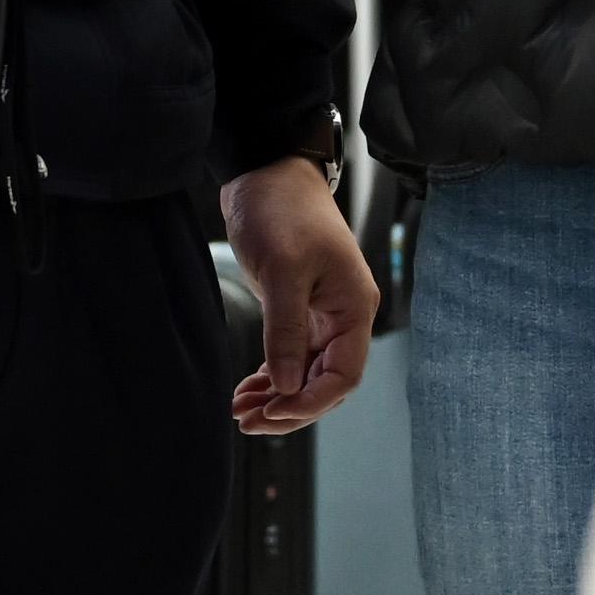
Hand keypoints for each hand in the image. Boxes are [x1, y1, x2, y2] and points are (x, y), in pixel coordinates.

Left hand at [219, 154, 377, 431]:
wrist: (266, 173)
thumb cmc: (282, 211)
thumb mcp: (283, 270)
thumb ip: (286, 331)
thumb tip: (288, 386)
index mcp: (353, 307)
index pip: (343, 375)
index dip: (310, 403)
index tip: (274, 413)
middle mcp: (343, 316)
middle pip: (325, 382)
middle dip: (289, 407)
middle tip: (248, 421)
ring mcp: (321, 314)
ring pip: (305, 373)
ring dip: (276, 396)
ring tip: (240, 410)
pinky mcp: (298, 309)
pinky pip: (291, 356)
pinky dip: (271, 376)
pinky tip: (247, 389)